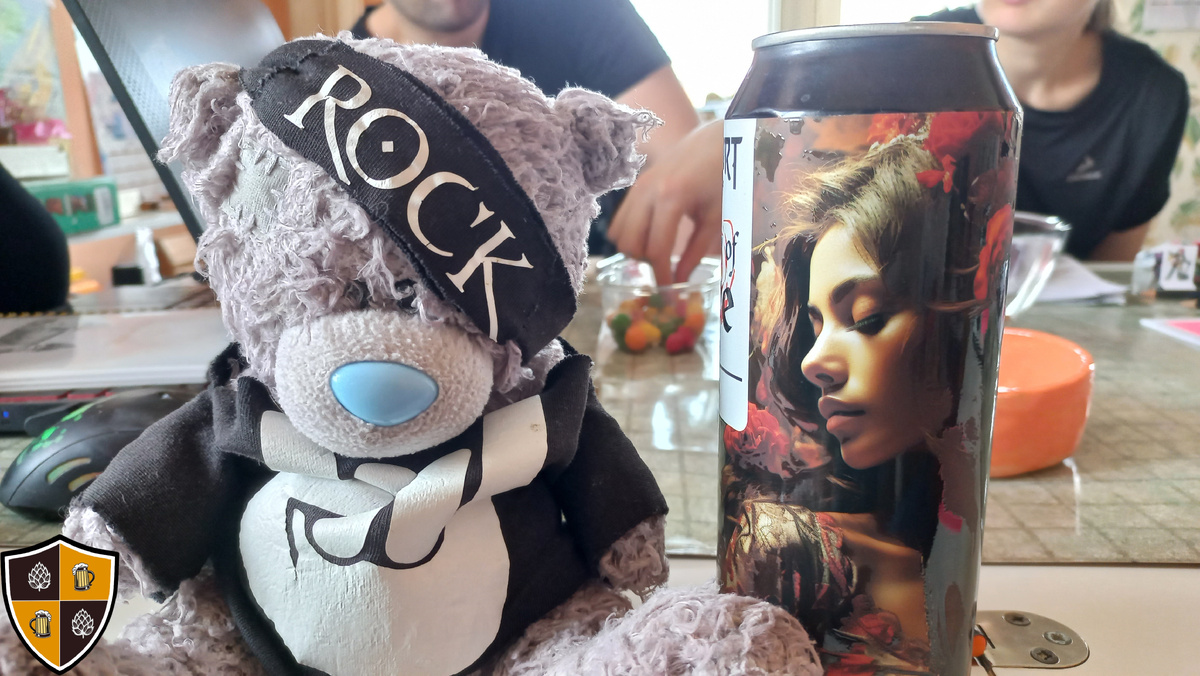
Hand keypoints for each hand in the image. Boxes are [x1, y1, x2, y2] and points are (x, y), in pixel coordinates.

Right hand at [607, 120, 723, 284]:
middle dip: (647, 263)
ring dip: (636, 250)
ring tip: (659, 251)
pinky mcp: (635, 186)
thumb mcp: (714, 217)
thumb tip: (679, 280)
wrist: (715, 139)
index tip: (669, 295)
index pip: (658, 249)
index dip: (662, 276)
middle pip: (631, 244)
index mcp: (672, 198)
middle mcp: (648, 192)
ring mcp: (637, 187)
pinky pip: (619, 220)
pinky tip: (651, 237)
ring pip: (619, 234)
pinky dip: (629, 235)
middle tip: (667, 268)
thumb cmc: (722, 177)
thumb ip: (696, 251)